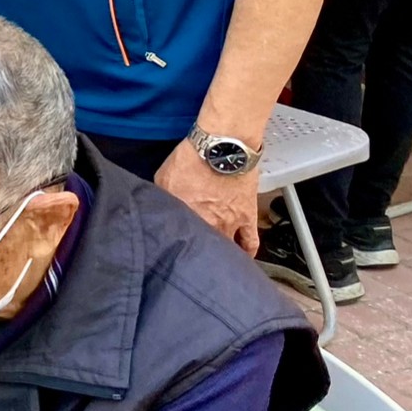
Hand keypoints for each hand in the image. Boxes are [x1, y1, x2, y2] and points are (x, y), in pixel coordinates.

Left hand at [155, 140, 261, 254]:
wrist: (223, 147)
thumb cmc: (192, 158)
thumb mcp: (164, 178)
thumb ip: (163, 197)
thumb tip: (161, 205)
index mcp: (185, 217)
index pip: (178, 240)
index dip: (174, 247)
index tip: (171, 253)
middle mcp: (208, 224)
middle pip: (203, 249)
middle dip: (198, 257)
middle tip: (194, 262)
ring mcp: (230, 223)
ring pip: (226, 249)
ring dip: (221, 256)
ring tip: (216, 263)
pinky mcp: (248, 217)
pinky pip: (251, 241)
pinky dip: (247, 251)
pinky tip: (243, 258)